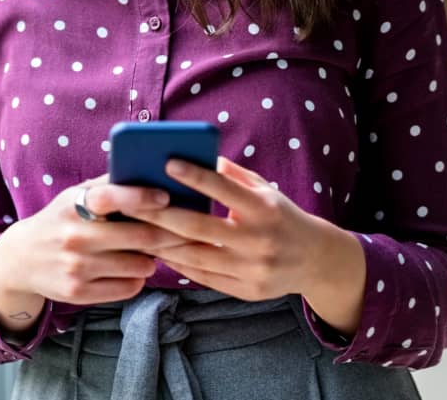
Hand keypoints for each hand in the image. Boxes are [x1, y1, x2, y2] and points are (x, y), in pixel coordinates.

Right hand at [0, 176, 189, 333]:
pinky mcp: (78, 293)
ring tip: (146, 253)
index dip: (143, 196)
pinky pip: (129, 288)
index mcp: (75, 206)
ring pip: (140, 266)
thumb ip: (107, 185)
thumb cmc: (60, 221)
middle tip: (178, 232)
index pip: (112, 196)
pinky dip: (137, 279)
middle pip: (141, 237)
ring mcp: (76, 267)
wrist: (21, 258)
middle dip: (166, 234)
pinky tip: (129, 271)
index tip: (165, 197)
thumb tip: (150, 173)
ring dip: (151, 259)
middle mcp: (75, 236)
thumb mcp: (74, 196)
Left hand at [127, 156, 360, 320]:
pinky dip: (178, 264)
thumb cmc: (281, 217)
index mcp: (264, 209)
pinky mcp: (246, 290)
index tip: (167, 162)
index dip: (194, 176)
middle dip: (160, 214)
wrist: (315, 260)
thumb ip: (234, 175)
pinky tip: (159, 251)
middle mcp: (258, 240)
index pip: (224, 189)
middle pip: (198, 228)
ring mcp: (252, 269)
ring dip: (161, 243)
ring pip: (195, 257)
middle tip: (131, 202)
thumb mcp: (266, 190)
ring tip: (136, 229)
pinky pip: (203, 277)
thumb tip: (199, 155)